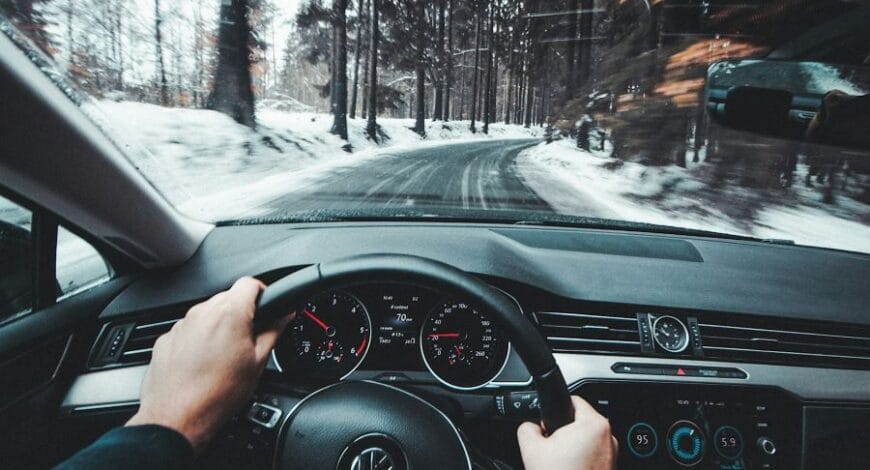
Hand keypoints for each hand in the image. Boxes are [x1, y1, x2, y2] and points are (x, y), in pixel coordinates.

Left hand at [126, 277, 291, 450]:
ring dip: (219, 326)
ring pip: (208, 313)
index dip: (262, 293)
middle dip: (241, 313)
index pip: (250, 283)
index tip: (266, 307)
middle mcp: (202, 312)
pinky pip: (189, 329)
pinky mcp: (166, 338)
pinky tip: (204, 363)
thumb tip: (284, 316)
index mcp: (230, 314)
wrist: (178, 417)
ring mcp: (181, 325)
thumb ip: (274, 332)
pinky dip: (199, 339)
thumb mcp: (258, 363)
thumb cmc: (217, 394)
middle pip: (228, 298)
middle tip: (249, 339)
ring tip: (225, 356)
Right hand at [517, 396, 617, 469]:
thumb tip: (530, 426)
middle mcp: (608, 437)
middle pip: (579, 422)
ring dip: (572, 448)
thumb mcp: (531, 448)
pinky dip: (581, 461)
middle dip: (563, 433)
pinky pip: (592, 456)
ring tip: (561, 464)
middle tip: (551, 449)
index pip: (572, 400)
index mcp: (593, 424)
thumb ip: (527, 427)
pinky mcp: (611, 468)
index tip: (548, 425)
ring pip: (586, 441)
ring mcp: (612, 454)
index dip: (554, 411)